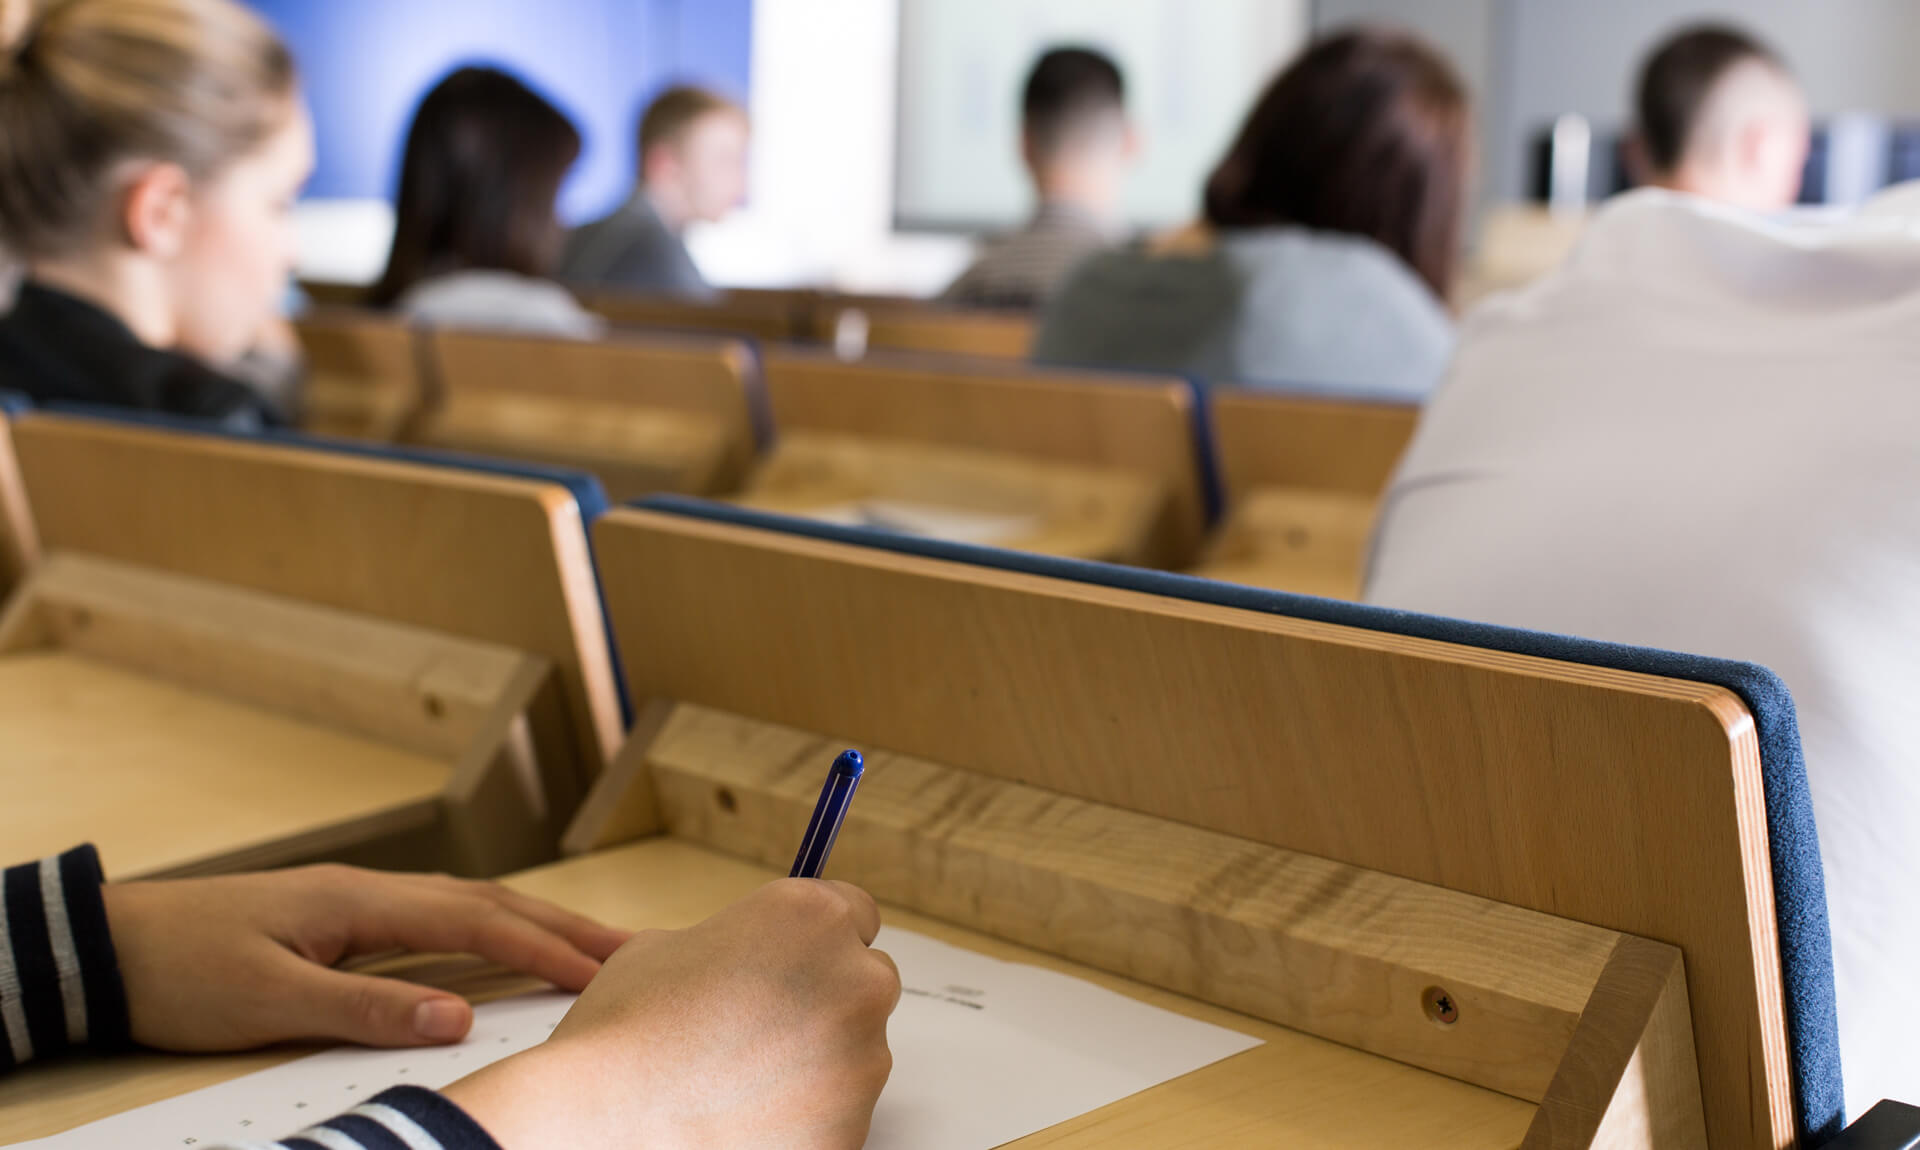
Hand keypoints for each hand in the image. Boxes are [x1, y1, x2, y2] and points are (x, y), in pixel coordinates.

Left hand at [103, 865, 629, 1050]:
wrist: (113, 945)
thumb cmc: (183, 972)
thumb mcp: (269, 1002)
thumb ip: (366, 1009)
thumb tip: (457, 1020)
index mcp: (362, 903)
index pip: (478, 924)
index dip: (544, 949)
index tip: (602, 974)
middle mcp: (373, 891)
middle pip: (491, 903)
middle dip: (565, 926)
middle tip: (634, 948)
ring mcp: (361, 901)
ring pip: (471, 905)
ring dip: (536, 923)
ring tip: (592, 945)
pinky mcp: (346, 919)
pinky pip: (442, 919)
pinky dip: (494, 927)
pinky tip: (508, 942)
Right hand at [443, 879, 899, 1149]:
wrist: (599, 1121)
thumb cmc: (622, 1032)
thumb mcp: (668, 945)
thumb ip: (733, 939)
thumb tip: (747, 953)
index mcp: (812, 918)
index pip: (857, 914)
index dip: (819, 940)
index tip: (796, 962)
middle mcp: (854, 981)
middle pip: (866, 982)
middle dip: (826, 999)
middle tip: (760, 1028)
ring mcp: (862, 1061)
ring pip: (859, 1053)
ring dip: (818, 1062)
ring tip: (742, 1080)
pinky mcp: (852, 1129)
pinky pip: (842, 1115)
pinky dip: (808, 1118)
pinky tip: (749, 1117)